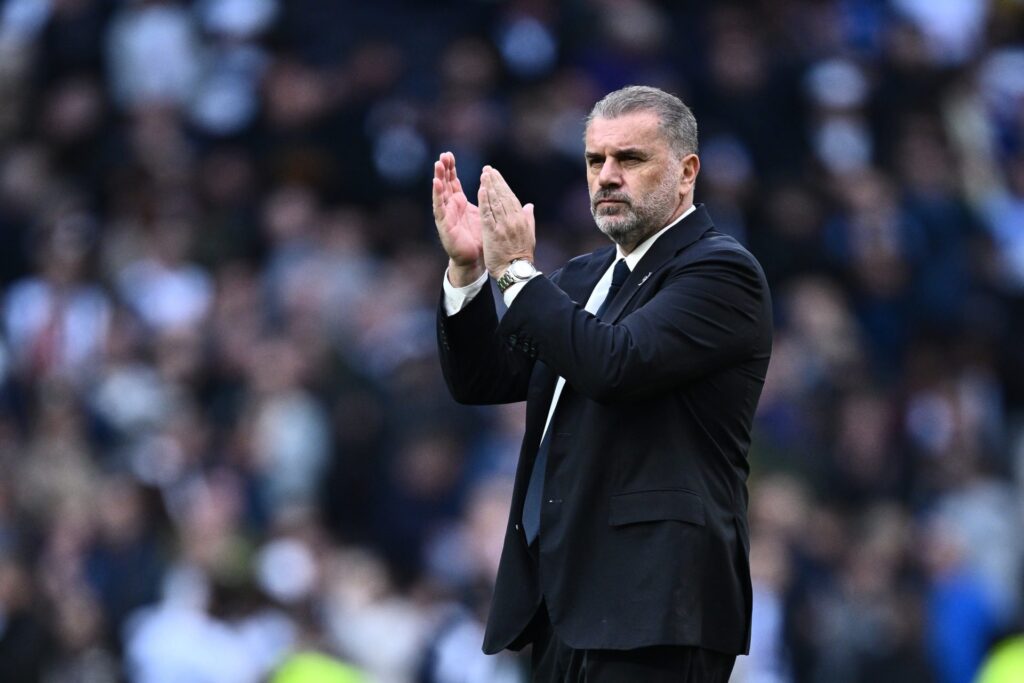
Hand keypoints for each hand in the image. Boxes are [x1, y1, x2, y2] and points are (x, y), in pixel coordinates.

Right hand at [432, 152, 483, 285]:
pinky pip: (439, 207)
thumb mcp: (484, 214)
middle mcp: (450, 206)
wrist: (474, 259)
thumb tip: (496, 187)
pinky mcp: (444, 224)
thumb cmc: (478, 238)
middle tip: (443, 154)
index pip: (453, 181)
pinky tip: (436, 183)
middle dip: (444, 169)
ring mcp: (446, 215)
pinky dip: (437, 195)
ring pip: (440, 193)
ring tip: (438, 164)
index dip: (451, 168)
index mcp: (460, 203)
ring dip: (439, 178)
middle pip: (445, 183)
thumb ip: (487, 200)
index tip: (450, 154)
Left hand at [478, 166, 535, 279]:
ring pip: (495, 202)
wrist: (516, 271)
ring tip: (484, 174)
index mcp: (522, 219)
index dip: (503, 185)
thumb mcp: (529, 235)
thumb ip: (529, 219)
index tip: (496, 175)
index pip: (511, 197)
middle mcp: (513, 219)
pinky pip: (488, 214)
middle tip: (488, 169)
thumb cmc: (522, 255)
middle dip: (495, 181)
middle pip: (503, 196)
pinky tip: (481, 189)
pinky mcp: (494, 232)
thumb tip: (529, 205)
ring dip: (489, 186)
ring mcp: (503, 225)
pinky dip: (484, 201)